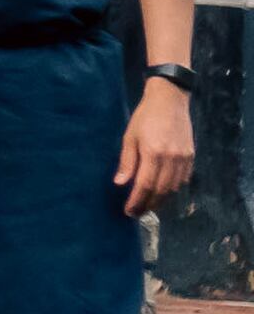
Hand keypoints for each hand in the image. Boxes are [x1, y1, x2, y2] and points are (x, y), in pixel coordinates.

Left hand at [122, 80, 197, 217]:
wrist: (170, 100)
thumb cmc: (145, 117)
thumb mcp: (130, 137)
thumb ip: (127, 161)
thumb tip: (120, 183)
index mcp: (154, 153)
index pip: (145, 185)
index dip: (137, 201)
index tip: (129, 211)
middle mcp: (171, 158)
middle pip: (161, 190)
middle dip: (149, 204)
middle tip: (137, 213)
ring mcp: (184, 158)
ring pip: (174, 187)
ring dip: (161, 199)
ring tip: (148, 205)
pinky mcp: (191, 155)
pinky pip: (183, 179)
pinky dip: (173, 189)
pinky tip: (163, 192)